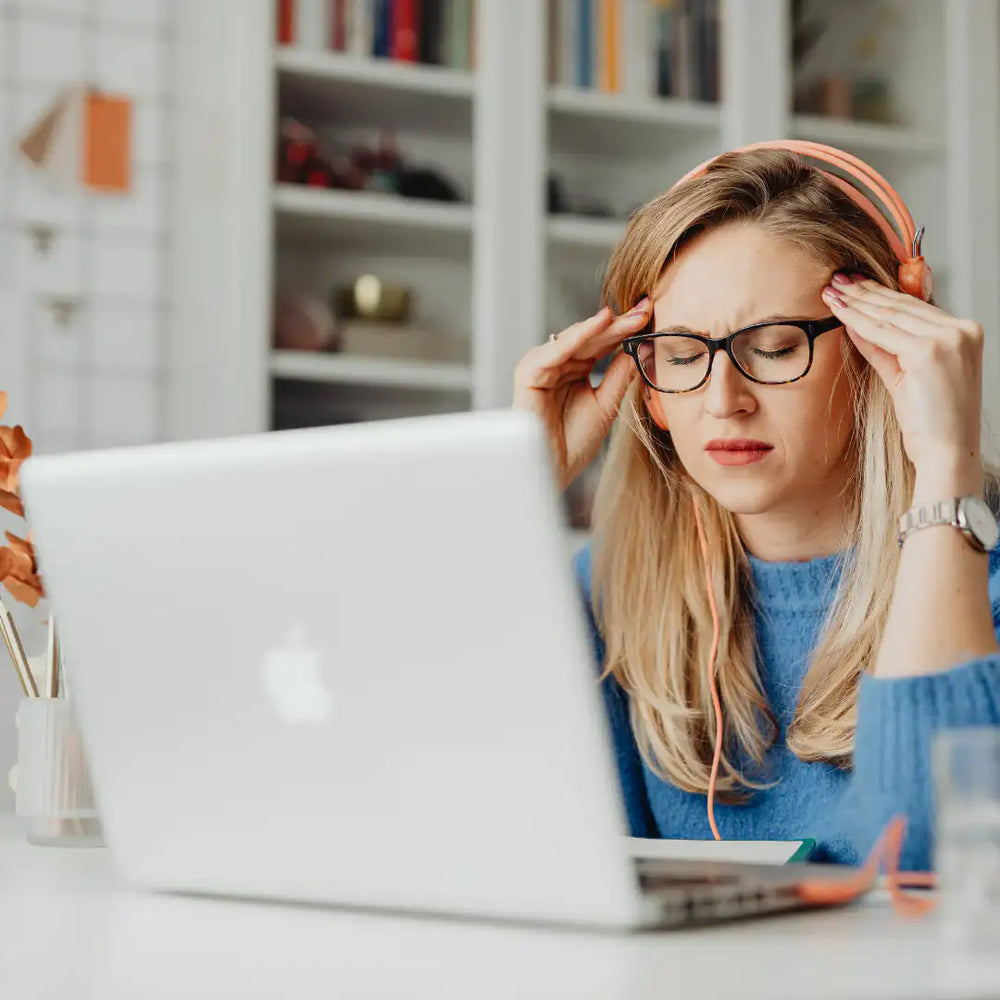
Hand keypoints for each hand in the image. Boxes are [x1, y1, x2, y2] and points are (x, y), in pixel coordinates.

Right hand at [512, 298, 651, 489]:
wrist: (553, 470)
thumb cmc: (574, 443)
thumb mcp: (606, 404)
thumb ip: (618, 375)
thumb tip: (638, 346)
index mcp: (573, 370)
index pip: (600, 344)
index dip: (625, 330)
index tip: (650, 315)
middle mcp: (556, 365)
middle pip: (589, 338)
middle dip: (618, 324)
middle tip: (645, 308)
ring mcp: (541, 368)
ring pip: (574, 339)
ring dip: (601, 327)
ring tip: (628, 316)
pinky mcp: (528, 375)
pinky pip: (555, 351)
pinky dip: (577, 337)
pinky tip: (599, 324)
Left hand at [821, 273, 984, 497]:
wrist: (947, 453)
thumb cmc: (931, 423)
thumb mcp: (908, 376)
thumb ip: (887, 348)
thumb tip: (857, 325)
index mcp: (965, 332)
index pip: (915, 305)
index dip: (881, 292)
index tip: (855, 283)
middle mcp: (961, 330)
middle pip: (902, 304)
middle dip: (865, 291)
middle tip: (837, 279)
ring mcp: (947, 339)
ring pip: (890, 314)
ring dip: (856, 301)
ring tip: (831, 291)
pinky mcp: (928, 353)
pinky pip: (882, 332)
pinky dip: (857, 320)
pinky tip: (839, 311)